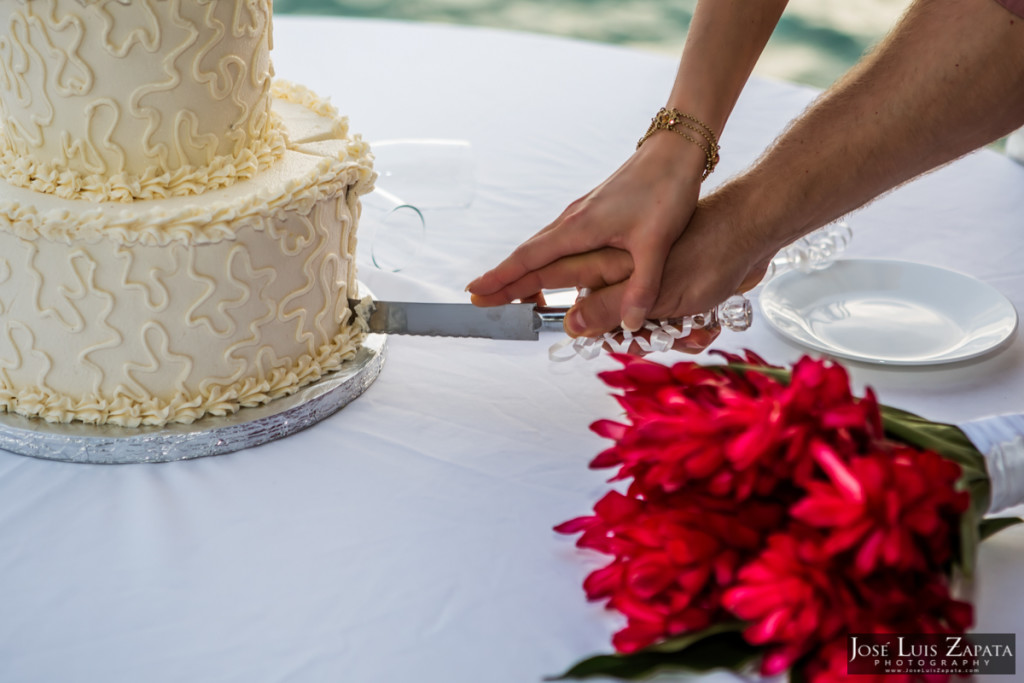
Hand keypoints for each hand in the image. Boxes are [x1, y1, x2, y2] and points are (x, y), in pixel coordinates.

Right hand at [486, 192, 774, 353]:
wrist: (675, 152)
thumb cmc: (666, 191)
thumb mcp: (657, 243)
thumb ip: (642, 287)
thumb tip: (629, 324)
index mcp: (579, 228)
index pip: (530, 259)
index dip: (502, 278)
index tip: (475, 292)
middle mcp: (572, 220)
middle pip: (527, 254)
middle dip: (502, 279)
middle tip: (480, 301)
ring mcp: (580, 214)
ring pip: (541, 247)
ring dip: (521, 269)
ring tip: (508, 294)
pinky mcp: (592, 211)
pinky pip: (556, 241)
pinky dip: (542, 259)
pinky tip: (548, 270)